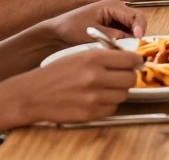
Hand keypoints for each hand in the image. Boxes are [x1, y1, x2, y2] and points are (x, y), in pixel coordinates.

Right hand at [5, 48, 141, 125]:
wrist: (32, 94)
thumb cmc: (56, 73)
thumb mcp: (79, 55)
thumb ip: (105, 56)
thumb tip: (130, 59)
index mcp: (93, 58)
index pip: (130, 59)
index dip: (136, 61)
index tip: (135, 63)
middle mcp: (95, 77)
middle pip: (131, 78)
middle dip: (128, 77)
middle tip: (120, 76)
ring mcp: (93, 97)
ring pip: (123, 94)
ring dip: (118, 91)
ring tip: (105, 88)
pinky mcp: (90, 113)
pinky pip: (112, 108)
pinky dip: (108, 104)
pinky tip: (97, 99)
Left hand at [46, 0, 146, 48]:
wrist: (56, 34)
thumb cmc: (71, 29)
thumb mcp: (93, 32)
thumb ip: (114, 35)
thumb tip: (131, 41)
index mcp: (113, 5)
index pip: (135, 16)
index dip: (140, 28)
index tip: (138, 40)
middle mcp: (117, 9)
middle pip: (137, 21)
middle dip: (137, 34)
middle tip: (134, 48)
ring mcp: (115, 18)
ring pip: (132, 29)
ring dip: (131, 39)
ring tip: (125, 50)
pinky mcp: (112, 27)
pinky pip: (125, 34)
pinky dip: (125, 41)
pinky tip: (119, 49)